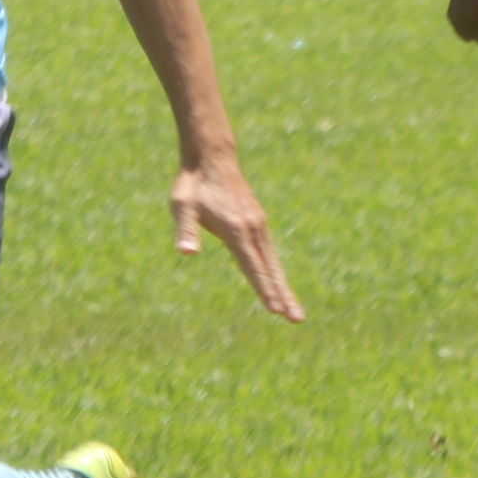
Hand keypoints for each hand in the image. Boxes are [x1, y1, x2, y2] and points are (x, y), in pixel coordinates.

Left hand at [170, 151, 304, 321]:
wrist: (211, 157)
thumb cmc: (193, 184)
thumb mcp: (182, 205)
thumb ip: (185, 229)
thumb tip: (186, 252)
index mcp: (236, 229)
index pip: (252, 266)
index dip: (263, 289)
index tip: (275, 310)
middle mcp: (253, 228)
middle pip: (271, 269)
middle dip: (283, 295)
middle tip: (296, 320)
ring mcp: (258, 224)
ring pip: (274, 262)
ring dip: (284, 287)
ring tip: (293, 312)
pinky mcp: (258, 222)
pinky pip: (270, 253)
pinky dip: (277, 272)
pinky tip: (278, 284)